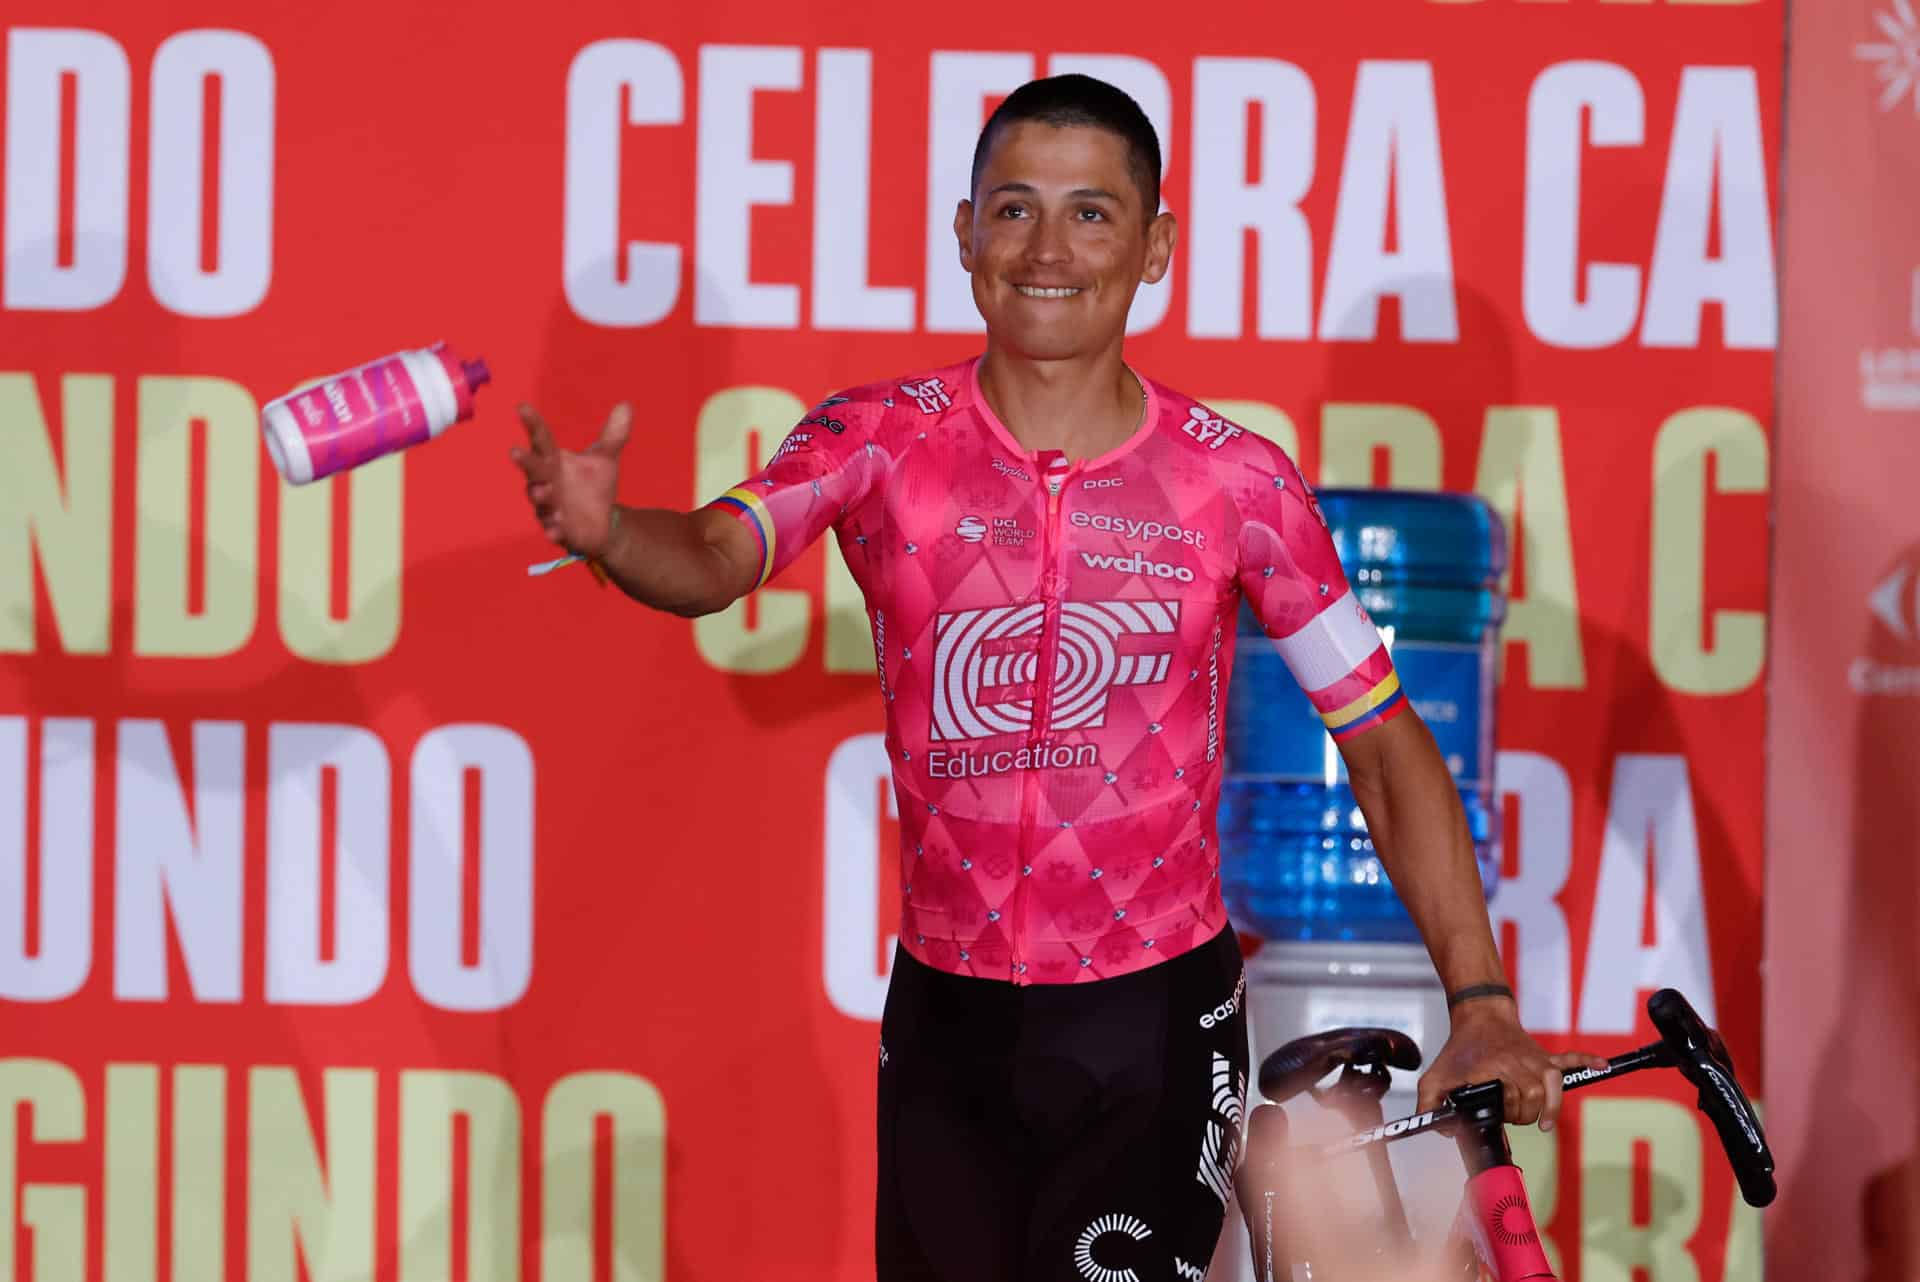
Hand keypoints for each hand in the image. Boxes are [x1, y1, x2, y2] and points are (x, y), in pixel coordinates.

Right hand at [509, 403, 629, 558]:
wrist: (601, 523)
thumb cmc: (594, 486)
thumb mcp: (605, 459)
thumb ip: (614, 435)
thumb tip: (626, 405)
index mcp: (553, 461)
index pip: (541, 439)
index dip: (532, 423)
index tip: (522, 406)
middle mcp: (546, 482)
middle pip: (533, 469)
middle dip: (525, 461)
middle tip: (514, 451)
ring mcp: (549, 507)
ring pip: (540, 501)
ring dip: (540, 496)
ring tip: (543, 493)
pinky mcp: (558, 529)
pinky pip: (553, 529)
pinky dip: (554, 529)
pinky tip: (557, 530)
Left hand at [1415, 999, 1607, 1130]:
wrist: (1479, 1016)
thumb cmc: (1460, 1049)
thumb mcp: (1435, 1077)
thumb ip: (1429, 1105)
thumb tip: (1446, 1130)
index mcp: (1496, 1073)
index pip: (1511, 1107)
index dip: (1504, 1116)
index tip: (1495, 1117)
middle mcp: (1520, 1067)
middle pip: (1534, 1104)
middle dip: (1522, 1114)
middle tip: (1508, 1111)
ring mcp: (1536, 1062)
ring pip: (1550, 1091)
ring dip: (1544, 1106)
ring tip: (1536, 1116)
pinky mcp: (1546, 1058)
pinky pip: (1571, 1059)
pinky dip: (1588, 1061)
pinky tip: (1603, 1065)